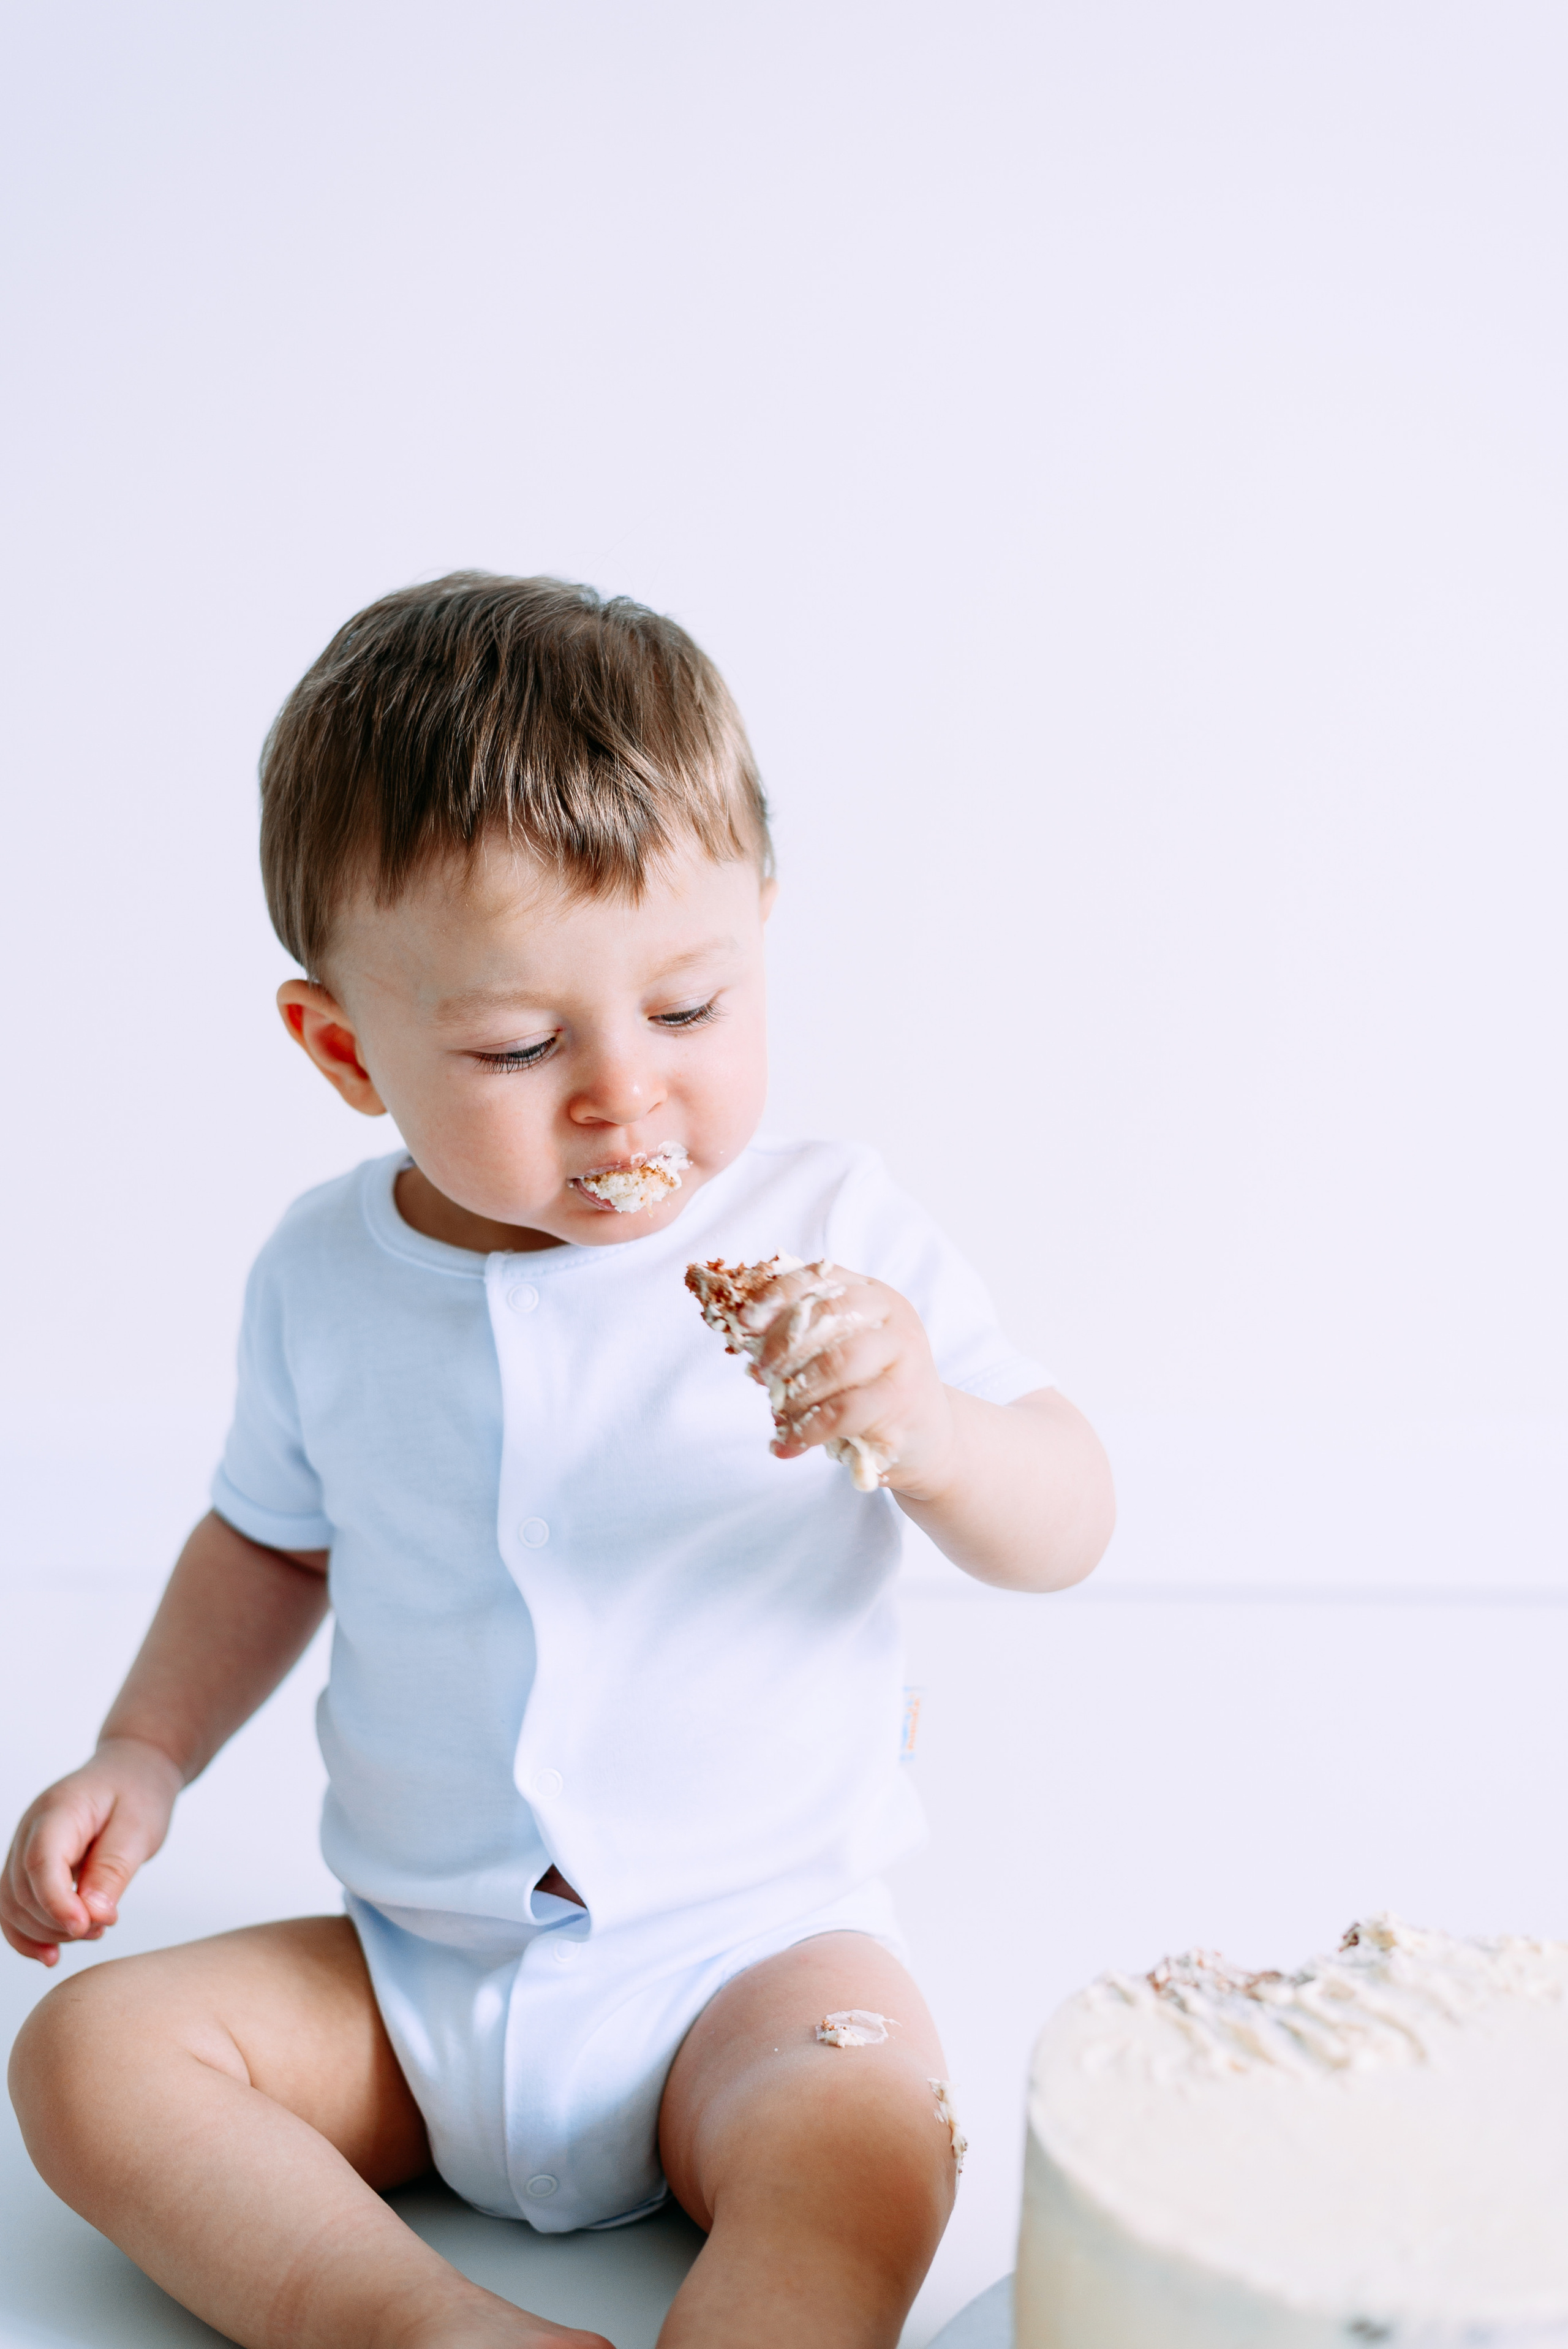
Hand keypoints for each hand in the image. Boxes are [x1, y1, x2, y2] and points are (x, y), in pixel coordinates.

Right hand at [1, 1737, 182, 1964]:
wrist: (134, 1771)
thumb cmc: (139, 1792)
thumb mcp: (140, 1828)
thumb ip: (114, 1870)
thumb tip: (91, 1915)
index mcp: (59, 1809)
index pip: (41, 1862)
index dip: (56, 1902)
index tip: (85, 1927)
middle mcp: (31, 1828)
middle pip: (23, 1891)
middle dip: (58, 1922)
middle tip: (103, 1927)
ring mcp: (25, 1846)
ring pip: (13, 1905)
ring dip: (48, 1932)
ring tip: (93, 1932)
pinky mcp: (31, 1865)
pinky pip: (16, 1907)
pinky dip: (30, 1934)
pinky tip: (53, 1953)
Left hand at [744, 1262, 958, 1499]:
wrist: (926, 1435)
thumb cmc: (869, 1387)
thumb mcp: (839, 1350)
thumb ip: (801, 1337)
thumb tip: (742, 1334)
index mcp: (871, 1292)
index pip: (818, 1278)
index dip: (775, 1297)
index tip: (744, 1324)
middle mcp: (893, 1315)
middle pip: (825, 1315)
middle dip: (781, 1346)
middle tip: (759, 1374)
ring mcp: (905, 1354)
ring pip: (836, 1362)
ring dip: (796, 1390)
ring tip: (779, 1411)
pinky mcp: (904, 1399)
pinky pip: (844, 1411)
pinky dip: (807, 1430)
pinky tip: (787, 1444)